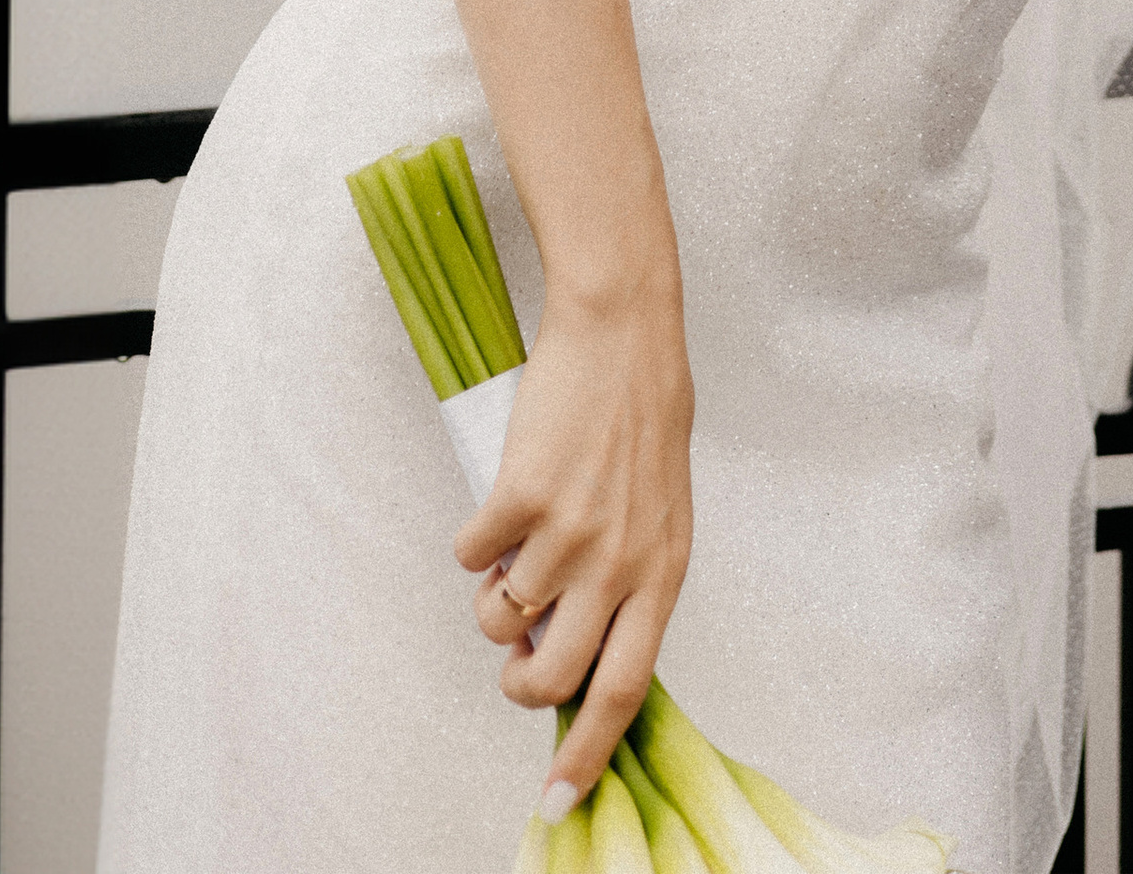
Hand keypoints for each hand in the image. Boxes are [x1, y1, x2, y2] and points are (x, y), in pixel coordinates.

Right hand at [457, 280, 694, 802]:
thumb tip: (573, 644)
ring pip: (499, 617)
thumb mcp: (660, 511)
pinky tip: (493, 511)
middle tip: (510, 654)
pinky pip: (470, 556)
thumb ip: (629, 580)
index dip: (587, 754)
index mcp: (663, 571)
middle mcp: (619, 562)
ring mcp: (569, 530)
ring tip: (508, 559)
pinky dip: (470, 546)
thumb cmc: (642, 417)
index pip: (626, 690)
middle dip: (515, 683)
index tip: (556, 802)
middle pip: (551, 675)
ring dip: (489, 602)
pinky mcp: (521, 494)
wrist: (622, 329)